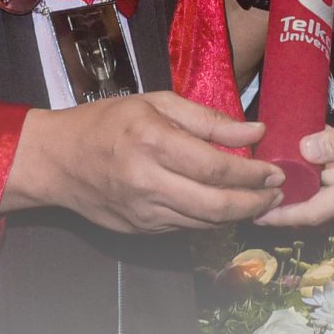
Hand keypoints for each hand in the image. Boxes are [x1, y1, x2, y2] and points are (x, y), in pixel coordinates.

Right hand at [5, 93, 282, 230]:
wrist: (56, 160)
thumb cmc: (107, 122)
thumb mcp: (155, 103)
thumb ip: (208, 119)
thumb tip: (255, 132)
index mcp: (153, 142)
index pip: (216, 168)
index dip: (253, 174)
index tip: (276, 171)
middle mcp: (148, 182)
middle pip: (216, 205)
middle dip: (255, 203)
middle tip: (277, 194)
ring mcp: (143, 212)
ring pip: (205, 222)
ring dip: (239, 215)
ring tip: (260, 201)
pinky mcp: (140, 230)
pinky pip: (187, 228)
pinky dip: (212, 219)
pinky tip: (226, 207)